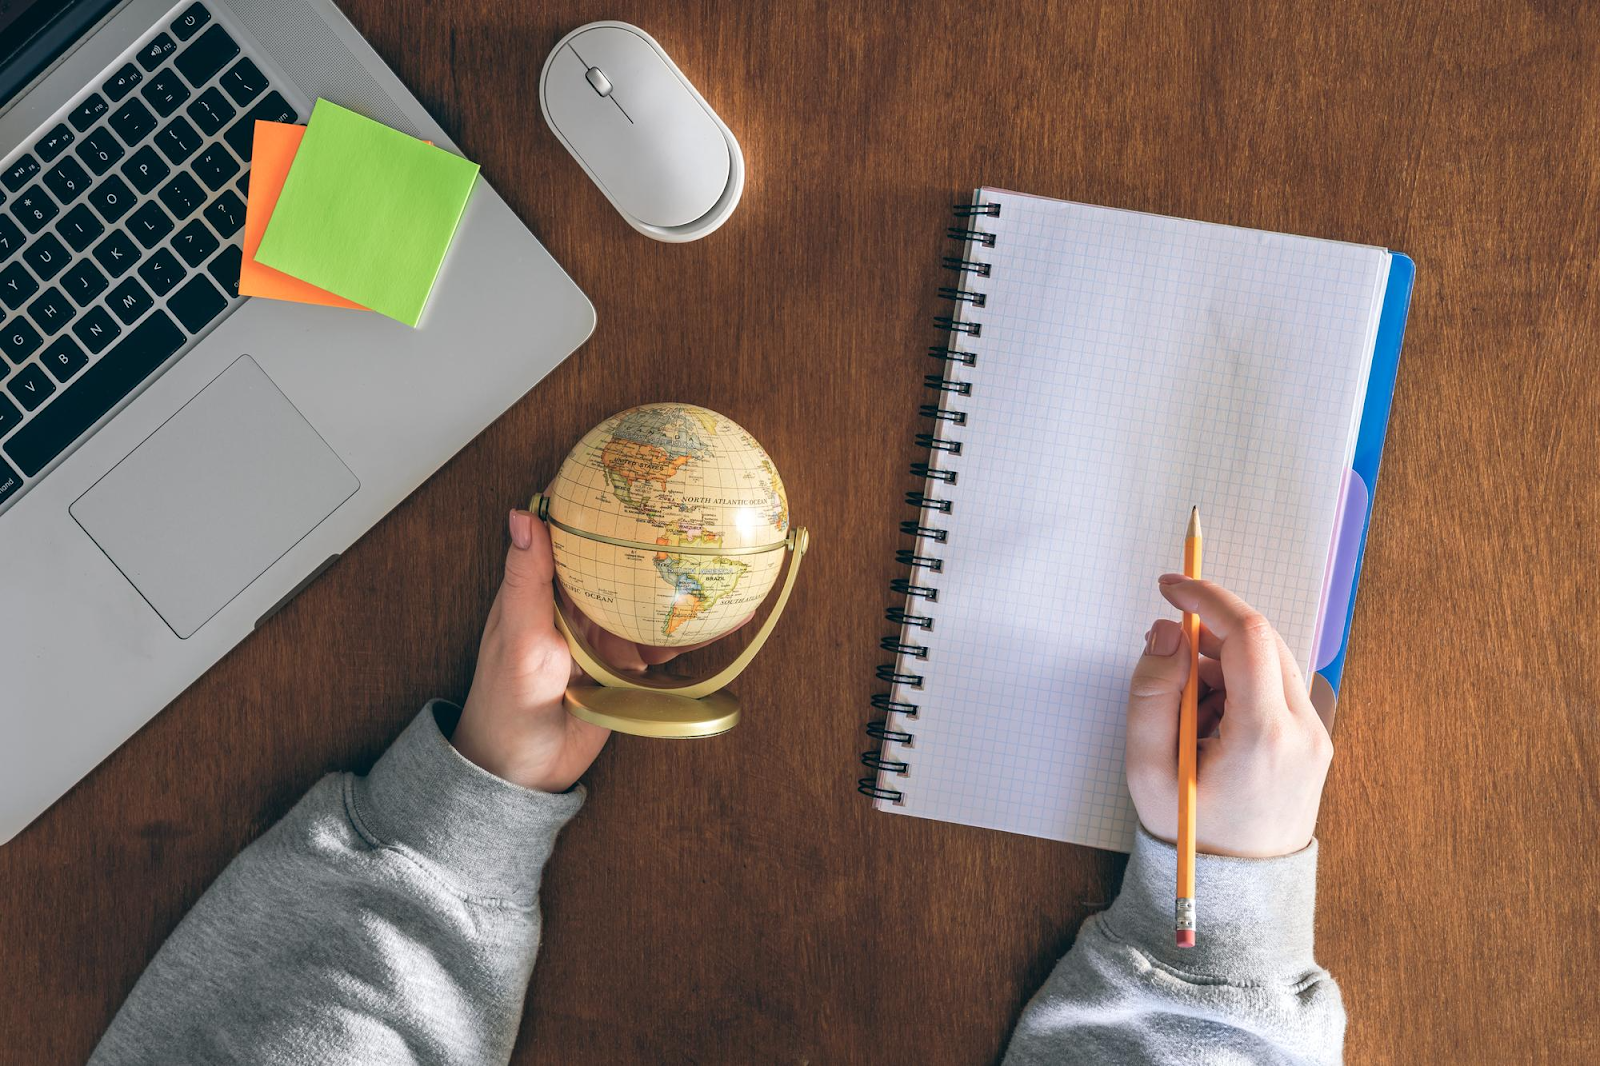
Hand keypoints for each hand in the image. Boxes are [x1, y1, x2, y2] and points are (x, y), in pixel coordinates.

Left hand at [452, 510, 703, 792]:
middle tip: (691, 500)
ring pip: (651, 596)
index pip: (569, 527)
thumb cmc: (506, 699)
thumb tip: (523, 514)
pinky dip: (697, 630)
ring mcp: (608, 633)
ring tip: (723, 553)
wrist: (525, 771)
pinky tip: (730, 617)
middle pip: (620, 555)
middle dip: (652, 531)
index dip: (591, 495)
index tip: (623, 460)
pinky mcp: (630, 665)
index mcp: (546, 586)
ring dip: (684, 579)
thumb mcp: (517, 636)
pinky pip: (668, 641)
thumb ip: (526, 579)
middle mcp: (580, 602)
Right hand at [1125, 576, 1333, 857]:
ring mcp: (1316, 736)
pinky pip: (1277, 687)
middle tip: (1168, 659)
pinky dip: (1238, 686)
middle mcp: (1303, 730)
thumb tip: (1167, 632)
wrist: (1237, 891)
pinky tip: (1209, 725)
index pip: (1248, 634)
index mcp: (1264, 736)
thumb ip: (1150, 692)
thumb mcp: (1147, 767)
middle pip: (1262, 641)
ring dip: (1222, 664)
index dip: (1208, 598)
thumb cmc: (1190, 832)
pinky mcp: (1314, 741)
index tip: (1171, 586)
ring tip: (1188, 717)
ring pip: (1270, 661)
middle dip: (1209, 634)